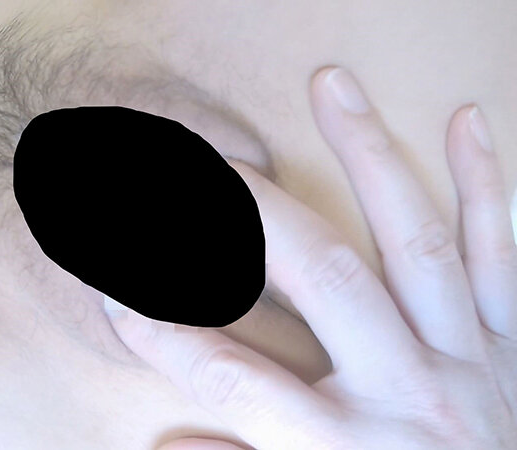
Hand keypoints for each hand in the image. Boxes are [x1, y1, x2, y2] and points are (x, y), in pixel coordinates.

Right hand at [106, 67, 516, 449]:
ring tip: (331, 88)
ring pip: (414, 240)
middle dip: (256, 210)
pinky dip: (486, 186)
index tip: (118, 294)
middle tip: (210, 162)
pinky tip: (464, 123)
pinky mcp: (513, 346)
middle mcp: (408, 394)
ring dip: (369, 154)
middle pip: (324, 277)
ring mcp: (468, 361)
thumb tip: (166, 446)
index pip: (232, 377)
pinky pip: (500, 255)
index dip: (165, 335)